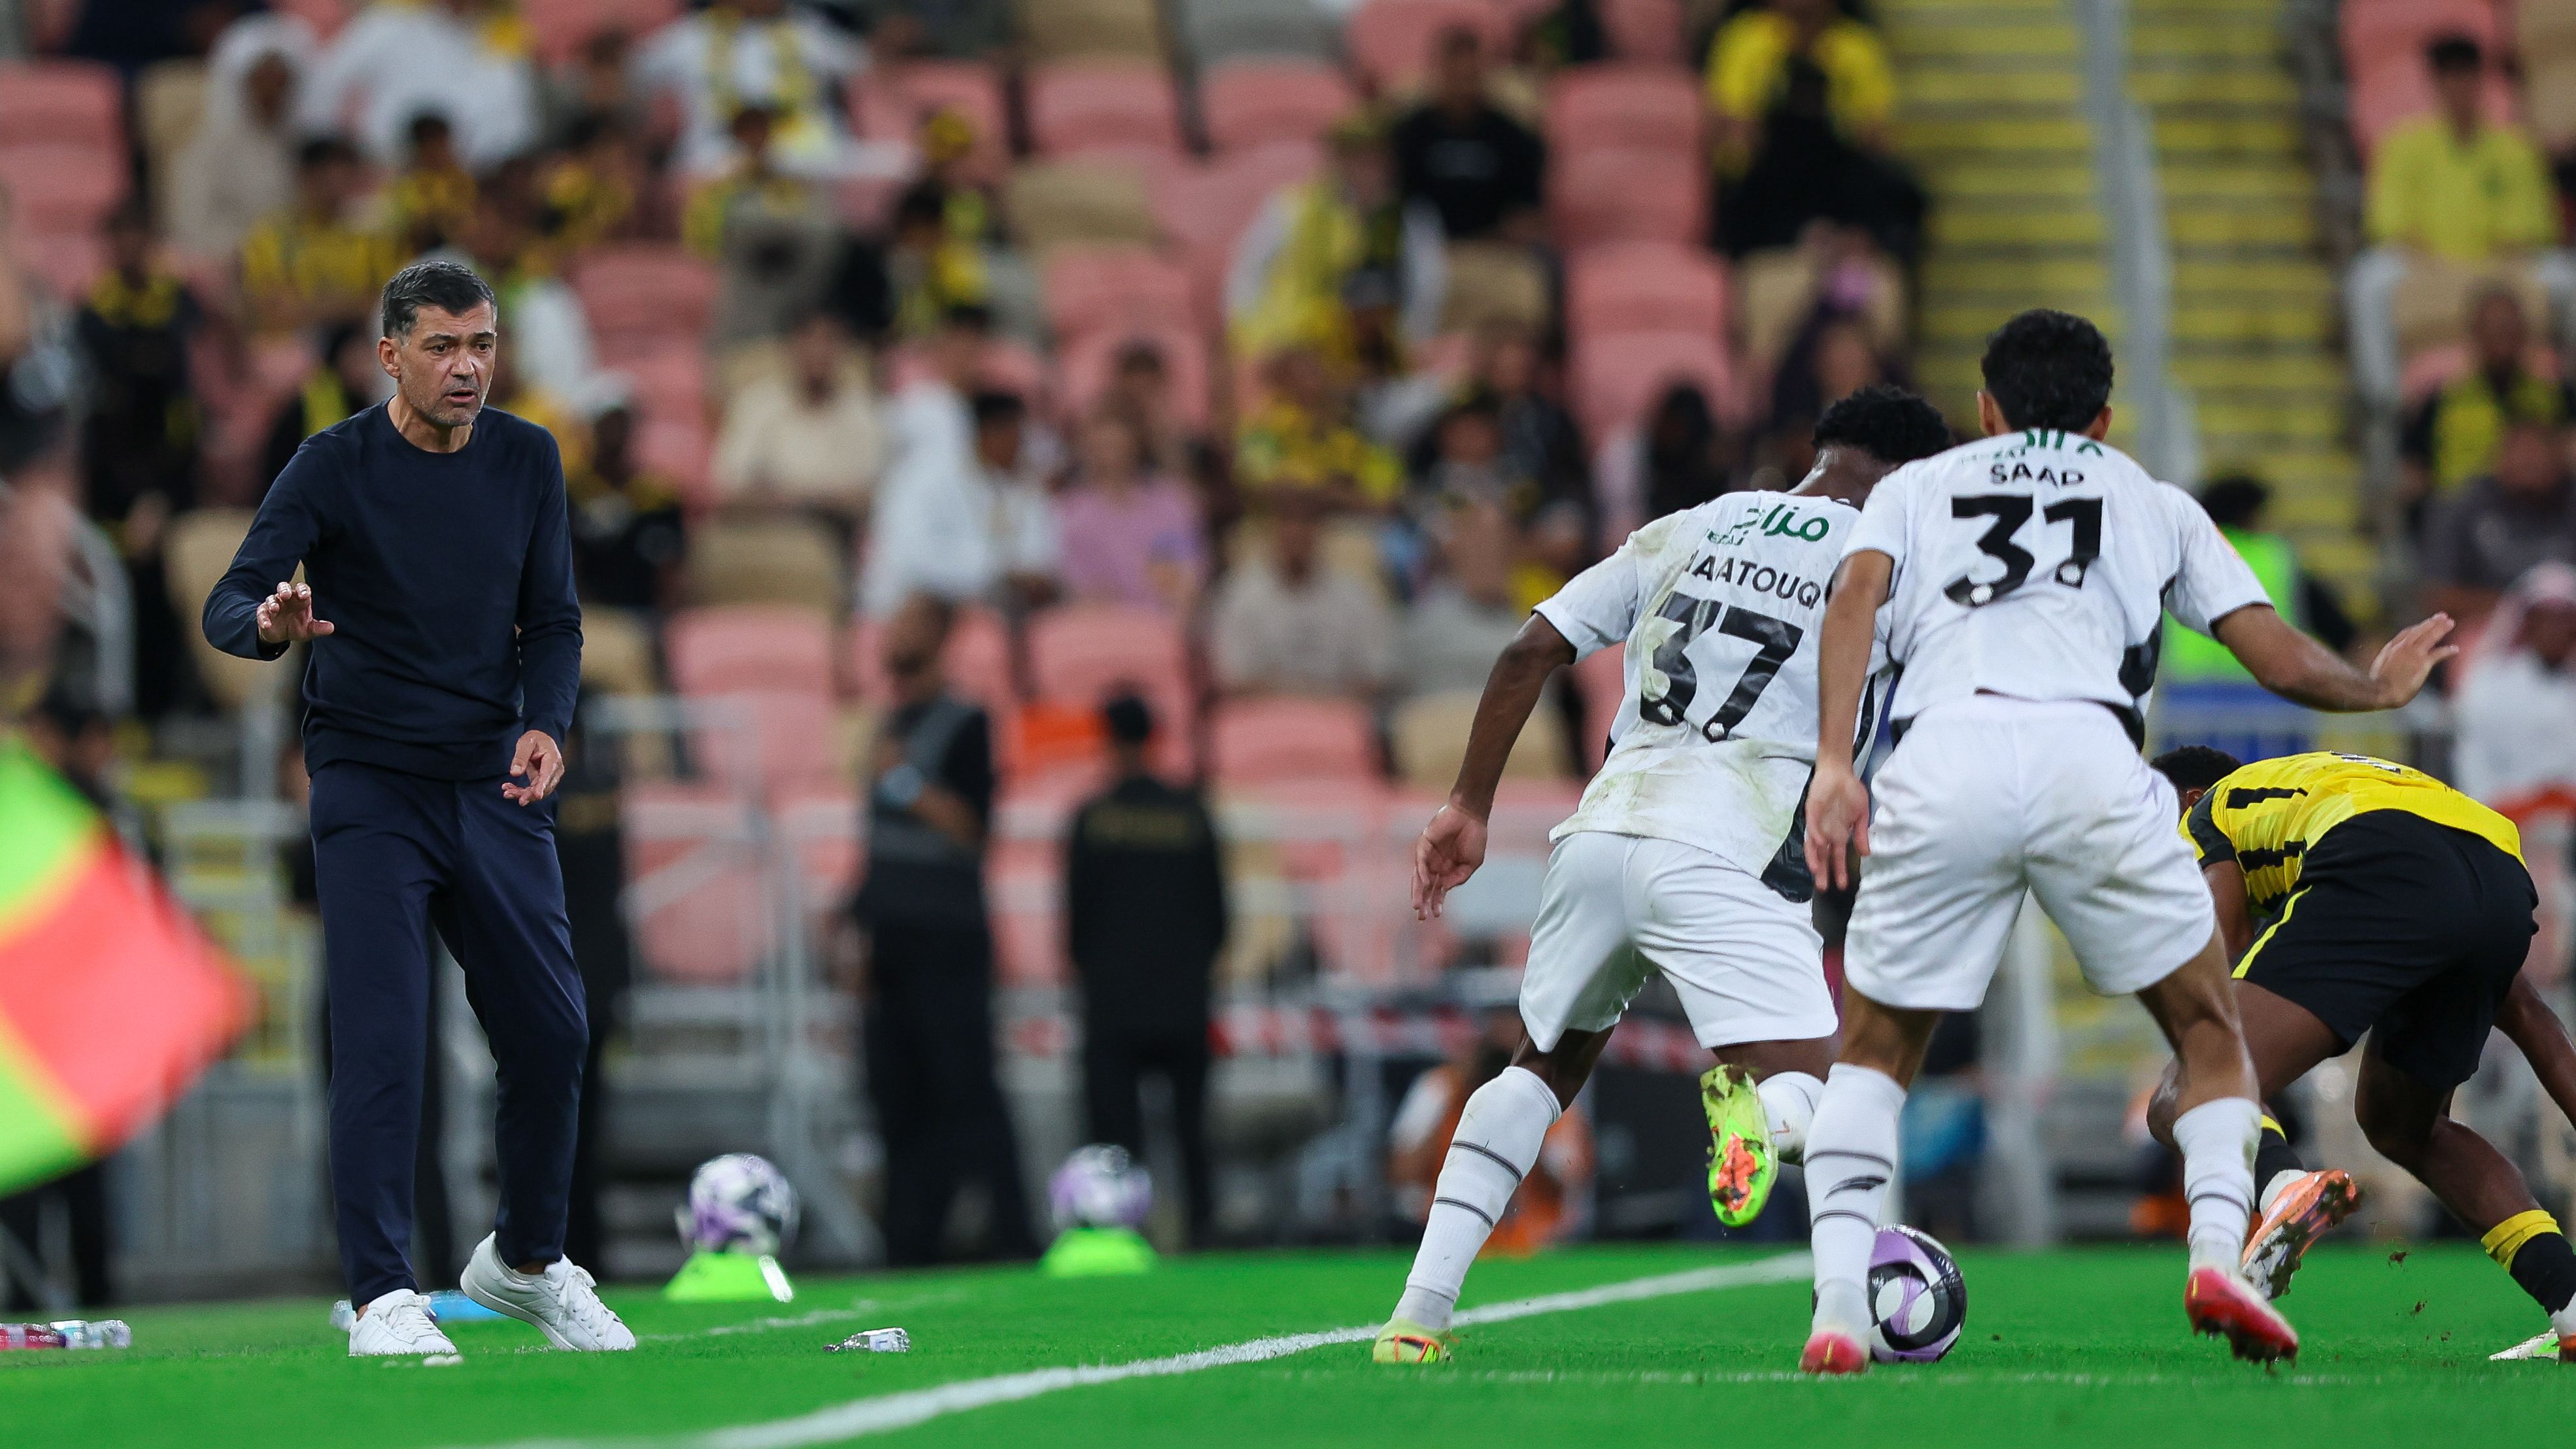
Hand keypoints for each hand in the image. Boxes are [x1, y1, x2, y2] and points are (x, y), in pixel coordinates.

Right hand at [254, 581, 333, 644]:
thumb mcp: (309, 630)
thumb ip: (319, 628)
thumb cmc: (296, 627)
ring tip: (275, 608)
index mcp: (300, 600)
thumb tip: (331, 628)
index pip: (302, 589)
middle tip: (286, 595)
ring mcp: (274, 605)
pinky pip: (262, 613)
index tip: (305, 595)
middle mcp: (286, 600)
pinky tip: (267, 624)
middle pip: (284, 587)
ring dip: (272, 602)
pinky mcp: (263, 613)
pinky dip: (264, 618)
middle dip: (284, 590)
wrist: (280, 636)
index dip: (303, 590)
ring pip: (271, 598)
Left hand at [504, 729, 564, 804]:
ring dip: (522, 794)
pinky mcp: (542, 781)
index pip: (548, 775)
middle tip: (509, 794)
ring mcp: (550, 777)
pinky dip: (521, 791)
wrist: (541, 740)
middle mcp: (555, 771)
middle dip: (528, 794)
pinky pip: (533, 790)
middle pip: (543, 787)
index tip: (537, 795)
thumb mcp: (526, 743)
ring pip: (538, 791)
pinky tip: (509, 789)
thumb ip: (521, 757)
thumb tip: (515, 773)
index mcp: (553, 759)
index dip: (542, 786)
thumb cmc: (535, 739)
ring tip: (506, 792)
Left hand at [1412, 803, 1487, 919]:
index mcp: (1447, 869)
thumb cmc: (1474, 837)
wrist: (1472, 815)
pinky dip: (1422, 872)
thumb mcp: (1472, 863)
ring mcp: (1429, 854)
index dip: (1437, 902)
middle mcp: (1436, 864)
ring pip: (1420, 876)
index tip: (1437, 915)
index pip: (1438, 889)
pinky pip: (1421, 861)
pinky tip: (1425, 883)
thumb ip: (1459, 877)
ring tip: (1419, 906)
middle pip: (1426, 886)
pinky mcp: (1424, 843)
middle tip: (1422, 918)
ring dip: (1419, 891)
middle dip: (1424, 902)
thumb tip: (1445, 889)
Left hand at [1803, 763, 1870, 890]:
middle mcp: (1826, 831)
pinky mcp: (1812, 810)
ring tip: (1816, 870)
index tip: (1843, 885)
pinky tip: (1820, 842)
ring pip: (1813, 843)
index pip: (1836, 856)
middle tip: (1824, 887)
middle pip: (1822, 855)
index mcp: (1837, 833)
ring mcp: (1818, 821)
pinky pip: (1812, 824)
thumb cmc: (1850, 792)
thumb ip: (1861, 835)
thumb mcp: (1860, 815)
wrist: (1840, 772)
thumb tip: (1866, 854)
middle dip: (1823, 871)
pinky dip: (1815, 833)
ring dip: (1814, 856)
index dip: (1839, 870)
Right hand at [2367, 613, 2457, 707]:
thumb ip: (2386, 661)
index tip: (2426, 624)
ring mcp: (2413, 654)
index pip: (2407, 633)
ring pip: (2430, 637)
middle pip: (2420, 630)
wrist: (2380, 691)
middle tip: (2442, 615)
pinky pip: (2438, 653)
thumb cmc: (2376, 686)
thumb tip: (2389, 664)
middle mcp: (2402, 647)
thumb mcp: (2378, 669)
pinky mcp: (2422, 663)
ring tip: (2451, 623)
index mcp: (2391, 648)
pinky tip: (2455, 649)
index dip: (2418, 627)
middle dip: (2432, 622)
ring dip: (2441, 629)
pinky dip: (2447, 650)